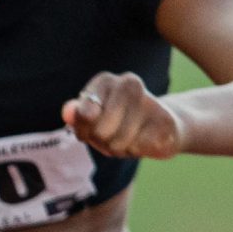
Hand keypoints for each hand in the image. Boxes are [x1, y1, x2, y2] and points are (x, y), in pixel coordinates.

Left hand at [64, 72, 184, 159]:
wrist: (164, 125)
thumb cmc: (120, 122)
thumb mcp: (94, 119)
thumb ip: (78, 115)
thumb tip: (67, 114)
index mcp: (106, 80)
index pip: (84, 115)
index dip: (84, 130)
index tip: (92, 127)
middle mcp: (129, 84)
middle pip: (100, 132)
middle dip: (103, 141)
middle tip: (114, 134)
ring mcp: (150, 101)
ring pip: (118, 143)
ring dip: (120, 148)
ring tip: (131, 137)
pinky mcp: (165, 122)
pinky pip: (138, 148)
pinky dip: (138, 151)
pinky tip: (146, 140)